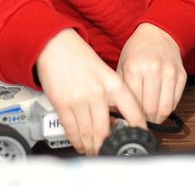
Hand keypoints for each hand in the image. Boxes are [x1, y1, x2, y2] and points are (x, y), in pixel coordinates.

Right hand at [35, 29, 146, 154]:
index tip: (140, 139)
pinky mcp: (62, 104)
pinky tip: (79, 143)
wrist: (54, 44)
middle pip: (106, 131)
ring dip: (91, 147)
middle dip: (107, 147)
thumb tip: (116, 122)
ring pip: (88, 135)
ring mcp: (79, 99)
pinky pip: (72, 130)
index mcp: (113, 83)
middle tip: (108, 151)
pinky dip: (76, 141)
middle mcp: (98, 92)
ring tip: (93, 151)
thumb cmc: (79, 57)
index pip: (133, 113)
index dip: (138, 130)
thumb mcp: (104, 73)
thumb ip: (112, 95)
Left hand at [117, 23, 186, 123]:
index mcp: (134, 67)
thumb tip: (116, 113)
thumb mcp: (122, 65)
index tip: (129, 123)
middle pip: (150, 108)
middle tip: (140, 125)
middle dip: (145, 121)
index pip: (133, 103)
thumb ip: (120, 88)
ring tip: (150, 121)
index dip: (132, 117)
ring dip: (158, 119)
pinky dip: (168, 110)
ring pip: (165, 108)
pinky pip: (176, 102)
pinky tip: (160, 110)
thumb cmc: (137, 50)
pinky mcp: (181, 76)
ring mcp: (169, 73)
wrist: (158, 33)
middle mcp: (152, 69)